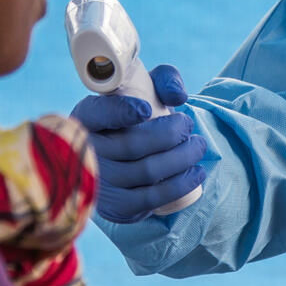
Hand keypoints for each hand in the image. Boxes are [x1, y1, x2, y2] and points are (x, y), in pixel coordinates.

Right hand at [71, 66, 206, 223]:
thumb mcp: (146, 87)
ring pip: (147, 171)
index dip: (121, 112)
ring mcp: (101, 182)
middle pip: (132, 145)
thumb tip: (178, 97)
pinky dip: (180, 184)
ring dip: (182, 158)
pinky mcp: (117, 207)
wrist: (126, 159)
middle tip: (188, 124)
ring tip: (198, 145)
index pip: (98, 113)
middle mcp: (87, 151)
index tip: (146, 109)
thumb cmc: (137, 117)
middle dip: (171, 134)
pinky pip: (152, 198)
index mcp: (87, 117)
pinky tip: (196, 172)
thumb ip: (164, 79)